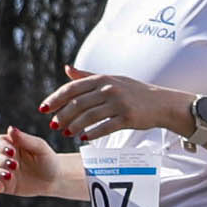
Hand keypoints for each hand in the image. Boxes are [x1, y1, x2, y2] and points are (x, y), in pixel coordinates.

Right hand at [0, 128, 59, 197]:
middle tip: (15, 165)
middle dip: (1, 160)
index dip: (1, 146)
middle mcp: (3, 157)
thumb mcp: (40, 148)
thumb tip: (10, 128)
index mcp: (10, 145)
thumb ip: (25, 139)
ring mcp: (2, 172)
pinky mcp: (4, 186)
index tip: (12, 151)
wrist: (56, 179)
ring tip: (9, 175)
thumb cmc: (48, 159)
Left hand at [42, 67, 185, 140]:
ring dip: (74, 126)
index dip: (55, 99)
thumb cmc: (135, 91)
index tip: (43, 109)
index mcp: (102, 79)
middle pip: (77, 104)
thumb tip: (66, 69)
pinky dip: (92, 133)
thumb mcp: (112, 79)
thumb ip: (88, 76)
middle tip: (54, 125)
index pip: (71, 88)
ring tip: (66, 133)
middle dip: (62, 116)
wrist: (163, 103)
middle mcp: (109, 90)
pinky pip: (105, 127)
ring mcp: (119, 104)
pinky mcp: (128, 118)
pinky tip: (84, 138)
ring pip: (88, 116)